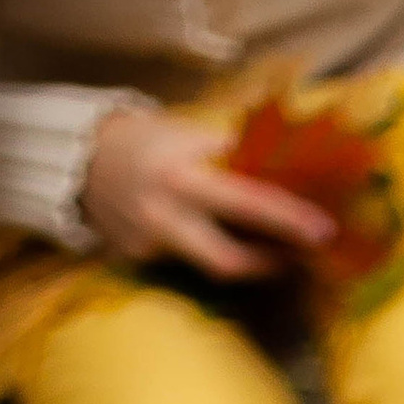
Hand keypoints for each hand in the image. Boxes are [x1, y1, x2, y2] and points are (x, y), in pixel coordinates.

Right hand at [82, 105, 336, 277]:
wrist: (78, 158)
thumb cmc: (148, 141)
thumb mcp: (188, 135)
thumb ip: (232, 156)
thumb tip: (289, 171)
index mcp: (180, 176)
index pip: (246, 202)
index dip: (288, 220)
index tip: (324, 230)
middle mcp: (164, 216)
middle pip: (229, 261)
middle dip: (273, 263)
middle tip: (307, 255)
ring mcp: (150, 245)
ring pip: (213, 268)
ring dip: (250, 262)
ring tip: (274, 250)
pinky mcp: (138, 262)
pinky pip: (187, 264)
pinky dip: (211, 252)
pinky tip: (217, 239)